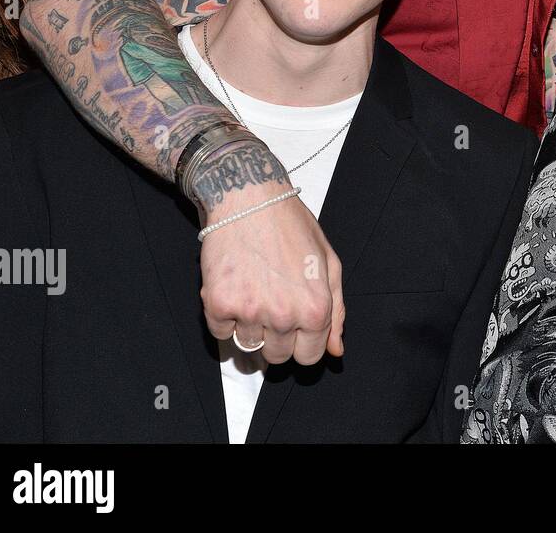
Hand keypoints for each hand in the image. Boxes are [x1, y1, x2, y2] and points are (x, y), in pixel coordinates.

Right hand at [200, 185, 344, 365]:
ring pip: (248, 346)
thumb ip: (336, 311)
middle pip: (278, 357)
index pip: (309, 357)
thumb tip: (335, 350)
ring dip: (250, 325)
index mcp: (316, 309)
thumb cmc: (292, 227)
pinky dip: (225, 318)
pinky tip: (235, 288)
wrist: (250, 199)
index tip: (295, 328)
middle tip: (272, 303)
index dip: (302, 343)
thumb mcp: (328, 264)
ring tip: (254, 291)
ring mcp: (250, 312)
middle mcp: (285, 315)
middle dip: (277, 337)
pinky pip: (220, 333)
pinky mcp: (219, 304)